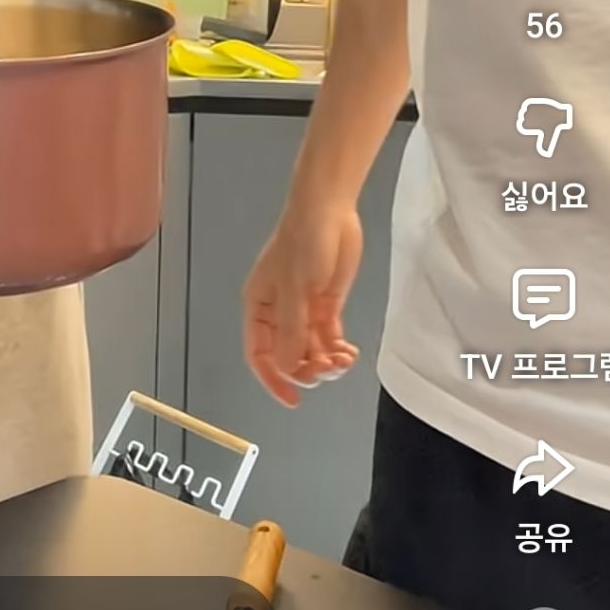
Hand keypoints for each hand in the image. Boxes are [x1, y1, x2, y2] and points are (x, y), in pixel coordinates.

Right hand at [243, 202, 362, 406]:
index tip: (293, 399)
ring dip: (326, 362)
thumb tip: (289, 368)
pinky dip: (338, 351)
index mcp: (259, 307)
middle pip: (288, 357)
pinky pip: (328, 339)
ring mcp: (303, 310)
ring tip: (345, 359)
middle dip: (308, 369)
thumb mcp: (295, 288)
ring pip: (311, 351)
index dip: (273, 379)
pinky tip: (350, 353)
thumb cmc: (303, 242)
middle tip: (329, 368)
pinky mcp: (325, 305)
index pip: (259, 354)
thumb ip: (292, 330)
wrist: (328, 210)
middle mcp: (278, 314)